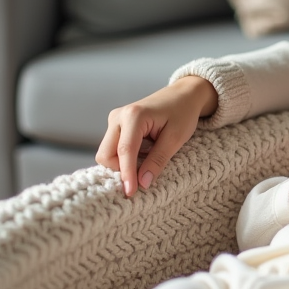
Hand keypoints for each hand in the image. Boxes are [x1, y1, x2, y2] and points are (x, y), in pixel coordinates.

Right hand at [96, 76, 217, 197]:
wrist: (183, 95)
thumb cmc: (183, 112)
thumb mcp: (176, 138)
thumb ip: (158, 160)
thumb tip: (143, 183)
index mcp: (133, 116)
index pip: (124, 151)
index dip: (126, 175)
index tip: (131, 193)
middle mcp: (118, 116)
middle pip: (106, 154)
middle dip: (120, 171)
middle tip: (142, 179)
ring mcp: (115, 120)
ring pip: (106, 153)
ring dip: (122, 165)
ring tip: (147, 162)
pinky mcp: (116, 125)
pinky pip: (113, 149)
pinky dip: (124, 158)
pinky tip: (143, 156)